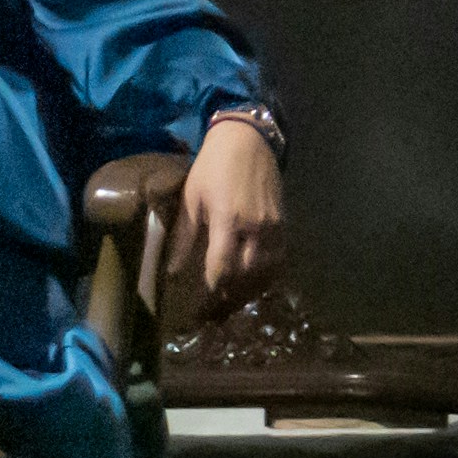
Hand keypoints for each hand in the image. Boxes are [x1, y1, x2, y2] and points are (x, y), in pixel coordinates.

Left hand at [174, 117, 286, 324]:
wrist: (248, 141)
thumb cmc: (212, 167)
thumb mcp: (191, 199)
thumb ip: (184, 238)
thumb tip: (173, 272)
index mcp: (228, 220)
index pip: (222, 267)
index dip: (212, 291)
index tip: (200, 308)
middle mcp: (256, 228)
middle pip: (246, 276)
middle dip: (229, 299)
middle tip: (213, 315)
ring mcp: (274, 228)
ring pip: (266, 273)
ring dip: (248, 293)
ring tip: (230, 305)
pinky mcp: (284, 226)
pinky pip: (279, 262)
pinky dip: (266, 279)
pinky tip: (252, 287)